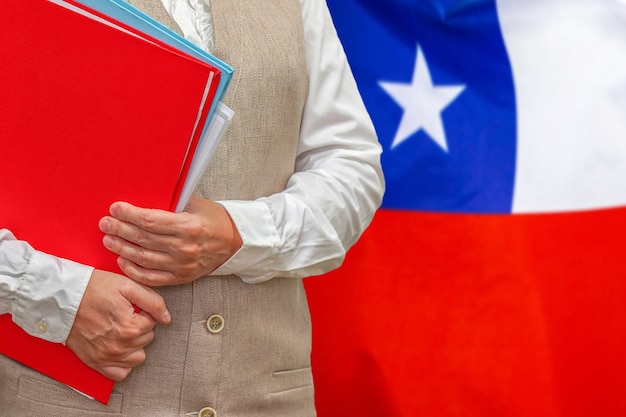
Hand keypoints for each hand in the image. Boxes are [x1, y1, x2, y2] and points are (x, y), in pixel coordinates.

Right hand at [66, 269, 170, 380]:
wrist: (62, 298)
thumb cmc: (93, 289)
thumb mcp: (127, 286)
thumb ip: (153, 301)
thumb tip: (166, 318)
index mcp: (130, 327)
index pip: (153, 323)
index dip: (144, 312)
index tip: (131, 306)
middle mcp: (120, 346)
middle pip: (147, 339)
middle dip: (140, 326)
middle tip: (124, 315)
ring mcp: (107, 357)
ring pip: (138, 357)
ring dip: (135, 345)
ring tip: (122, 330)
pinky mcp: (95, 363)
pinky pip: (120, 373)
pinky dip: (123, 363)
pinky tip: (119, 347)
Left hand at [98, 196, 242, 286]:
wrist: (234, 243)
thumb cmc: (214, 220)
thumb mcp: (195, 205)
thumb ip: (170, 205)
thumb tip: (141, 201)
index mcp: (188, 226)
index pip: (150, 220)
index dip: (129, 214)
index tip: (116, 208)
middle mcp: (183, 248)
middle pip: (143, 238)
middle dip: (120, 229)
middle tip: (105, 223)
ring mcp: (181, 265)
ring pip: (143, 258)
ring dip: (122, 248)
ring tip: (109, 239)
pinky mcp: (180, 277)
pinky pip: (151, 277)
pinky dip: (133, 270)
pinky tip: (122, 260)